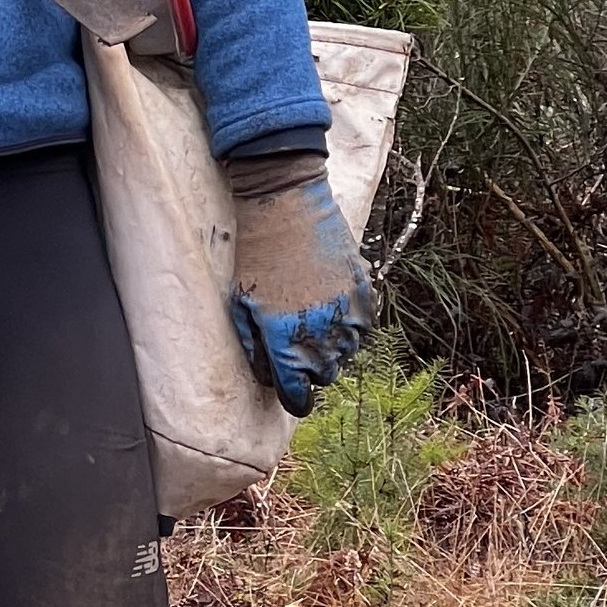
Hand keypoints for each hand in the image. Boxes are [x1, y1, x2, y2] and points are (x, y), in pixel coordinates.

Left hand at [226, 156, 375, 412]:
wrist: (286, 208)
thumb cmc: (255, 257)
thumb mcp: (241, 306)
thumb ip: (255, 349)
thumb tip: (269, 379)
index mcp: (285, 343)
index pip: (298, 396)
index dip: (294, 398)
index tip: (292, 395)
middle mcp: (321, 335)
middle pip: (324, 376)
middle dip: (310, 369)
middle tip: (296, 346)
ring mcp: (347, 315)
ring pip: (346, 353)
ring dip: (331, 346)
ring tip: (312, 319)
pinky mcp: (365, 294)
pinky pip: (362, 327)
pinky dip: (349, 324)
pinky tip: (330, 306)